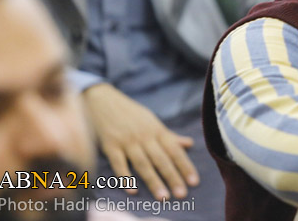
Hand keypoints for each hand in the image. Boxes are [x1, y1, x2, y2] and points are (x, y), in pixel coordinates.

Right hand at [82, 83, 199, 199]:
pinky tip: (133, 189)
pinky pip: (119, 163)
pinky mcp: (110, 146)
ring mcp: (127, 141)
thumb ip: (170, 136)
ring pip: (143, 164)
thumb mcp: (152, 121)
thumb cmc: (131, 113)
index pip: (175, 151)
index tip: (194, 181)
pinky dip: (126, 176)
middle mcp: (145, 136)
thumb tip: (189, 144)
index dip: (185, 166)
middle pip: (161, 159)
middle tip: (182, 194)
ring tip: (163, 196)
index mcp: (157, 131)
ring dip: (154, 181)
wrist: (103, 100)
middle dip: (172, 177)